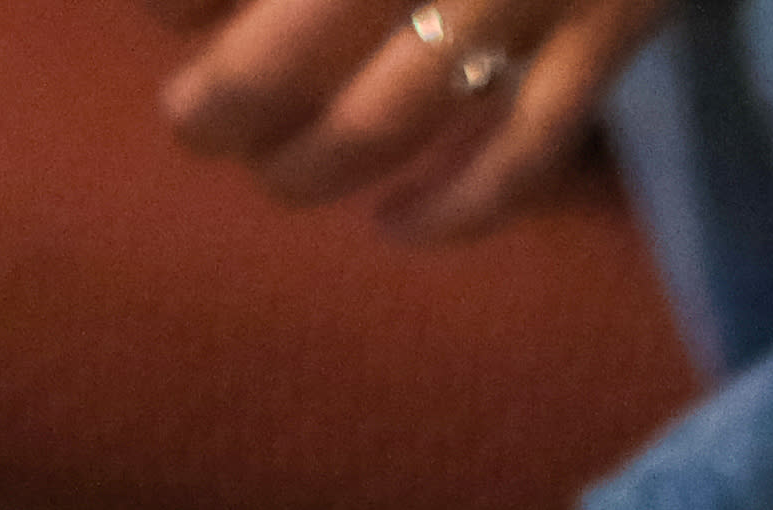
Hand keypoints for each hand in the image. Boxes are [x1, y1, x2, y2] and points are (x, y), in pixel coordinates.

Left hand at [143, 0, 666, 242]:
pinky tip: (394, 225)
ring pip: (389, 116)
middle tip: (191, 122)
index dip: (176, 2)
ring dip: (310, 165)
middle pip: (288, 51)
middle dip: (221, 102)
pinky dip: (455, 206)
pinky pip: (524, 149)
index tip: (161, 17)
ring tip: (270, 173)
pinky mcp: (612, 27)